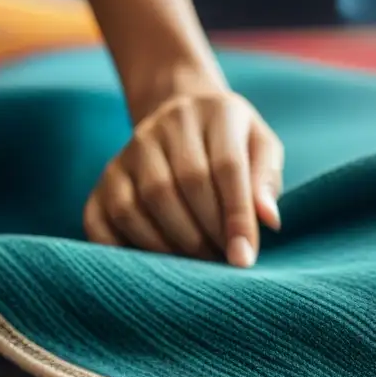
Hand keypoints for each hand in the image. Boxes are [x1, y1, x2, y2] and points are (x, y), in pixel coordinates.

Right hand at [83, 87, 283, 267]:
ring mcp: (131, 149)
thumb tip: (268, 220)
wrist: (185, 115)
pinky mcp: (108, 175)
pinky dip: (129, 247)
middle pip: (183, 185)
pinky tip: (156, 263)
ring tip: (197, 264)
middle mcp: (168, 124)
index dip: (237, 217)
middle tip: (222, 261)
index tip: (244, 258)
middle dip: (206, 234)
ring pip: (143, 203)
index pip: (227, 167)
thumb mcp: (262, 148)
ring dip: (172, 244)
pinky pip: (107, 218)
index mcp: (217, 113)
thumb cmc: (234, 142)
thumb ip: (266, 180)